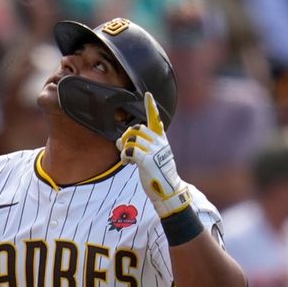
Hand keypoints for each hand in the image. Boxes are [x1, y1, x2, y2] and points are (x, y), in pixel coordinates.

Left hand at [116, 92, 190, 217]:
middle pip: (136, 129)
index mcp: (161, 140)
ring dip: (124, 149)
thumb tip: (118, 140)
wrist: (168, 191)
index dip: (151, 107)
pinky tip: (127, 163)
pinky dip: (124, 156)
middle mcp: (159, 143)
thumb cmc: (158, 175)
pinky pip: (129, 151)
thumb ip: (138, 147)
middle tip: (124, 149)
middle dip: (126, 137)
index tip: (148, 95)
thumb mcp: (151, 157)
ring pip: (131, 140)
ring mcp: (154, 151)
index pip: (155, 120)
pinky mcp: (147, 161)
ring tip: (127, 159)